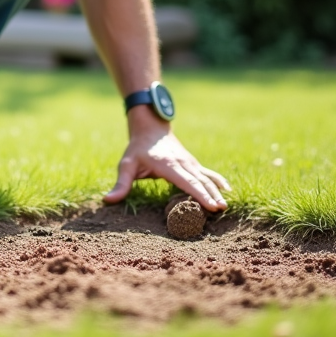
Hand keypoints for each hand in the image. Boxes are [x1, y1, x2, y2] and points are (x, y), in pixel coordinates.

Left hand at [103, 114, 230, 210]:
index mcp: (168, 165)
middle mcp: (183, 163)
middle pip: (200, 181)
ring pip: (206, 177)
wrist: (150, 127)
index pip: (186, 182)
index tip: (211, 205)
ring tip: (225, 206)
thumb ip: (121, 184)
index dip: (199, 194)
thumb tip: (108, 200)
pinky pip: (207, 173)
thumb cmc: (137, 149)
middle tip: (221, 210)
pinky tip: (227, 189)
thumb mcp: (127, 165)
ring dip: (216, 191)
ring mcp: (190, 162)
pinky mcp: (192, 163)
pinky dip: (217, 181)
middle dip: (211, 195)